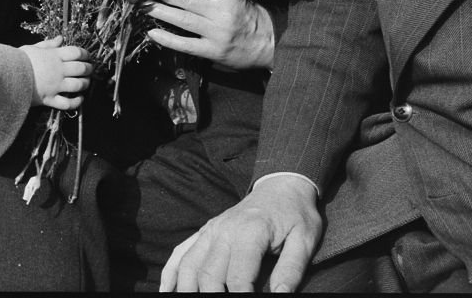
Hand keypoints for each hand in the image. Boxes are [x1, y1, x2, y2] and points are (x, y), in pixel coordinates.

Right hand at [21, 37, 91, 109]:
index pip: (76, 52)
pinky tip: (80, 99)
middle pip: (81, 68)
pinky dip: (76, 102)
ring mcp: (55, 85)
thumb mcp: (33, 48)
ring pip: (78, 85)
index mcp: (54, 56)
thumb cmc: (18, 60)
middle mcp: (58, 70)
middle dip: (88, 68)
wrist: (6, 76)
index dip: (85, 53)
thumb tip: (60, 38)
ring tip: (86, 82)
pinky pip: (68, 103)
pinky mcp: (50, 99)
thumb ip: (48, 44)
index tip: (87, 56)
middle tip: (90, 69)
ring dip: (85, 84)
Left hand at [146, 0, 274, 70]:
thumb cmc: (247, 15)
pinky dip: (167, 39)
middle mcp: (221, 13)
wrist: (269, 43)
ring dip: (160, 12)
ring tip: (144, 6)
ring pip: (182, 20)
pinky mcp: (213, 51)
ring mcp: (216, 33)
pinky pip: (185, 45)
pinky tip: (152, 33)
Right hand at [160, 176, 321, 292]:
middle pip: (209, 274)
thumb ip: (292, 270)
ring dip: (187, 289)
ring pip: (189, 265)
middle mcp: (224, 230)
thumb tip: (281, 295)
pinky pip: (181, 251)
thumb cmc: (296, 214)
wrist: (281, 184)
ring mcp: (211, 229)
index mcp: (250, 232)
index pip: (239, 277)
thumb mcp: (304, 240)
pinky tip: (167, 290)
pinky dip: (171, 273)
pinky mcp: (205, 230)